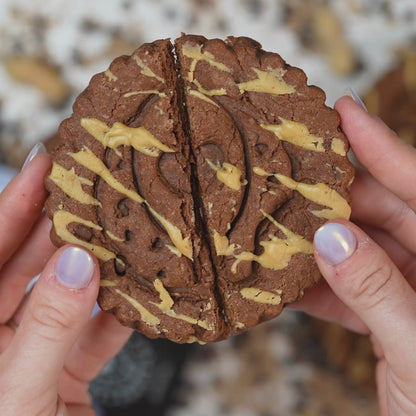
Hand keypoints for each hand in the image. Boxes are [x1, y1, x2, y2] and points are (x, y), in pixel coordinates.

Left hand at [0, 151, 131, 415]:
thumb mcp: (17, 393)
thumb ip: (48, 327)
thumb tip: (80, 264)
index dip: (15, 202)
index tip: (46, 163)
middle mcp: (0, 331)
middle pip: (34, 262)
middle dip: (66, 225)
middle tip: (96, 189)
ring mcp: (36, 348)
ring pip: (71, 293)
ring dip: (100, 266)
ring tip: (125, 231)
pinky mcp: (68, 370)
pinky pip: (98, 330)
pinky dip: (121, 312)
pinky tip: (142, 292)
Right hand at [294, 96, 415, 414]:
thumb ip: (376, 290)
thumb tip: (331, 239)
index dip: (381, 146)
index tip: (344, 111)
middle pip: (382, 214)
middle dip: (334, 201)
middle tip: (291, 182)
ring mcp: (412, 291)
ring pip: (359, 252)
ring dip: (318, 248)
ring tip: (280, 229)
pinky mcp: (390, 317)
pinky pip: (350, 291)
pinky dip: (319, 288)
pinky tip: (288, 284)